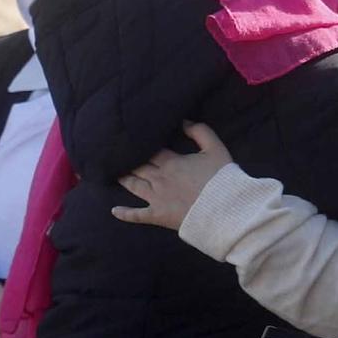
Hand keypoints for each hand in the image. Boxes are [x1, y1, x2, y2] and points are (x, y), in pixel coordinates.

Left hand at [112, 122, 232, 230]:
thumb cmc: (221, 178)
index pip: (151, 151)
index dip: (143, 146)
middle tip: (117, 157)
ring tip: (116, 175)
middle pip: (139, 167)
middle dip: (129, 161)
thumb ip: (200, 131)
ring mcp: (156, 198)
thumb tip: (183, 122)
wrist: (223, 208)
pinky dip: (125, 213)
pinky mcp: (157, 215)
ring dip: (124, 180)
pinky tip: (114, 211)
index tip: (134, 141)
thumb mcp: (215, 148)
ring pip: (134, 186)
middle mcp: (159, 178)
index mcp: (171, 162)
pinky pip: (137, 215)